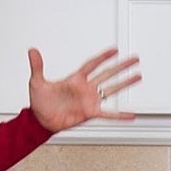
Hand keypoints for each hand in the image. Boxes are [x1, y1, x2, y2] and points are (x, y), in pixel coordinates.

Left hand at [27, 47, 141, 132]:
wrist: (41, 121)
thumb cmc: (40, 102)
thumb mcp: (37, 82)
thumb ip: (37, 67)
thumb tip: (32, 51)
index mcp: (75, 79)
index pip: (92, 64)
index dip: (103, 57)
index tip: (114, 50)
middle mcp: (85, 88)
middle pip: (108, 74)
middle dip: (121, 66)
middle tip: (134, 59)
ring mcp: (90, 100)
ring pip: (112, 89)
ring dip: (125, 83)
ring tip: (138, 76)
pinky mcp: (90, 113)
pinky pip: (108, 114)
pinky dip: (120, 115)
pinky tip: (131, 115)